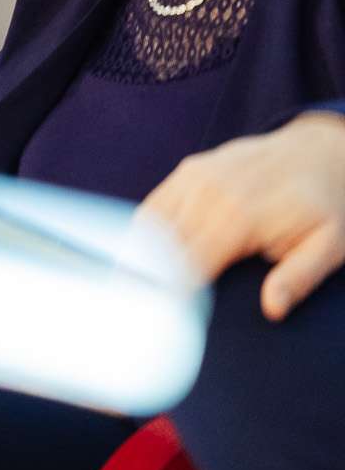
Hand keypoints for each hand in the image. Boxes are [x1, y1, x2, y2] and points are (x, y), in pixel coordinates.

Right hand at [138, 112, 344, 320]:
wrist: (322, 152)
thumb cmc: (326, 205)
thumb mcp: (329, 245)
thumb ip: (298, 278)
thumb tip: (272, 309)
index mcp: (240, 217)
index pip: (186, 265)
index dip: (171, 293)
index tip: (164, 317)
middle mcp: (209, 192)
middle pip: (161, 247)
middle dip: (152, 279)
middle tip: (150, 309)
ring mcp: (195, 176)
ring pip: (150, 226)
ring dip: (144, 257)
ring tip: (143, 286)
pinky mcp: (189, 168)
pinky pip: (154, 205)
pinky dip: (145, 232)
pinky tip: (149, 254)